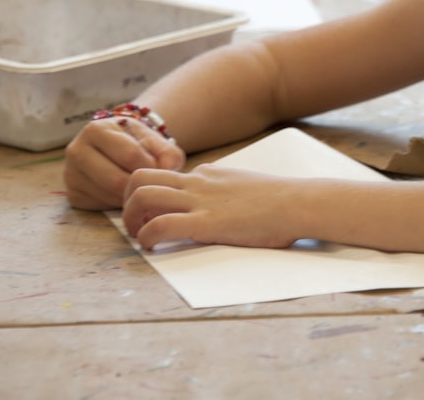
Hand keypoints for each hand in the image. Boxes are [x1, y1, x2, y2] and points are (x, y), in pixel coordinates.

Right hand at [63, 117, 184, 210]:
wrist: (118, 149)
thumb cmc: (137, 144)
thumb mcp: (154, 140)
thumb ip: (167, 152)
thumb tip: (169, 169)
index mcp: (96, 129)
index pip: (129, 154)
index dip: (150, 166)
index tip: (158, 168)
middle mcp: (76, 150)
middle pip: (115, 180)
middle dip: (139, 186)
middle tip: (151, 185)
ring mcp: (71, 174)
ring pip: (108, 196)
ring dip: (130, 198)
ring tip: (140, 189)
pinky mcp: (73, 195)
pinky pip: (101, 207)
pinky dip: (118, 205)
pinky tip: (126, 196)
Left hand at [123, 164, 299, 249]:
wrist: (296, 202)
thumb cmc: (279, 201)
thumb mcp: (243, 187)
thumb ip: (223, 192)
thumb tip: (218, 205)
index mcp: (206, 174)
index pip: (163, 176)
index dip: (149, 194)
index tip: (149, 213)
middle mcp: (196, 182)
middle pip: (139, 177)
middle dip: (126, 200)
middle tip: (134, 223)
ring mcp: (199, 201)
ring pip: (142, 196)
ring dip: (130, 219)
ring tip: (138, 237)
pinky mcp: (205, 223)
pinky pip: (160, 225)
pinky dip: (146, 238)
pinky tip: (151, 249)